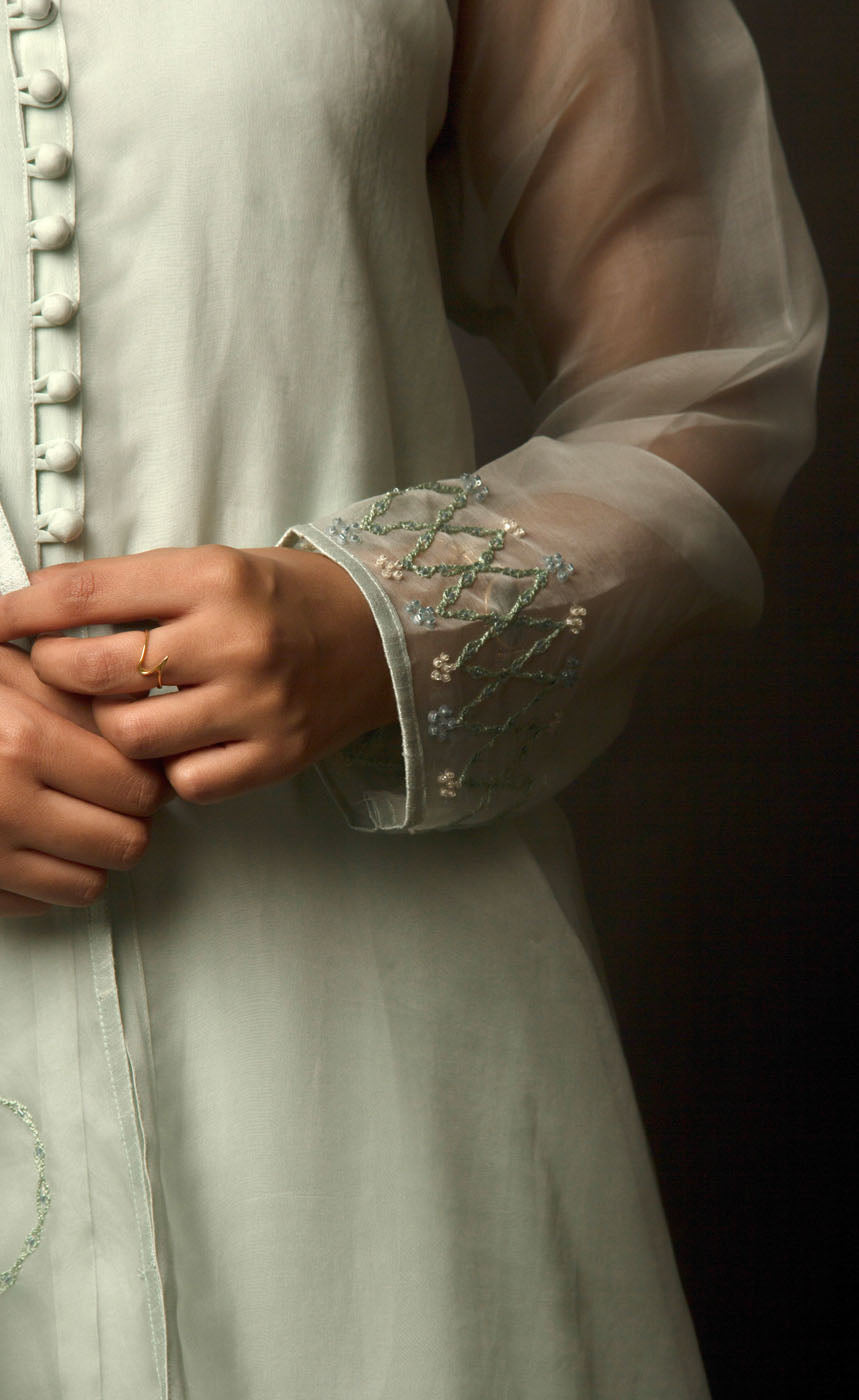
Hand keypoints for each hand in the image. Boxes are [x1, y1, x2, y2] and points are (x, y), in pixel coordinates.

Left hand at [0, 546, 396, 804]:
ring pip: (130, 735)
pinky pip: (186, 780)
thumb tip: (50, 605)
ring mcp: (255, 704)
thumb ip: (142, 589)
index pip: (88, 594)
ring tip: (127, 709)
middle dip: (56, 670)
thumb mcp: (217, 567)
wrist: (381, 637)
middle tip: (57, 668)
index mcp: (214, 578)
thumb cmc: (292, 601)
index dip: (26, 610)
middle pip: (96, 670)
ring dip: (113, 726)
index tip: (2, 620)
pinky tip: (182, 742)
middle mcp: (233, 640)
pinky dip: (172, 767)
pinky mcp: (273, 755)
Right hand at [0, 643, 169, 917]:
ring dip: (92, 856)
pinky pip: (40, 904)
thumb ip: (68, 691)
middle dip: (128, 820)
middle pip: (125, 841)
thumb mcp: (1, 669)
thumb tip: (136, 716)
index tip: (140, 769)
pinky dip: (47, 881)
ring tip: (75, 822)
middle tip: (114, 799)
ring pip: (89, 883)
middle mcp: (5, 805)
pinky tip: (33, 844)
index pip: (138, 784)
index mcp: (22, 742)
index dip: (148, 777)